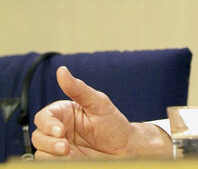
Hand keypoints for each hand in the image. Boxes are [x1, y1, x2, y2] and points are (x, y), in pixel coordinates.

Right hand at [31, 66, 171, 159]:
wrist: (125, 149)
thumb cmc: (114, 124)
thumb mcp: (99, 103)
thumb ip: (79, 89)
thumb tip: (62, 71)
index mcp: (64, 113)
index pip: (44, 117)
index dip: (47, 124)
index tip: (60, 131)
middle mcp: (59, 129)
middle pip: (37, 136)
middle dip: (49, 142)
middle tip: (66, 147)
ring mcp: (59, 146)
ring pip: (40, 151)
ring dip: (51, 154)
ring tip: (71, 153)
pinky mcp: (62, 161)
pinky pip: (48, 163)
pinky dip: (56, 162)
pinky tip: (72, 159)